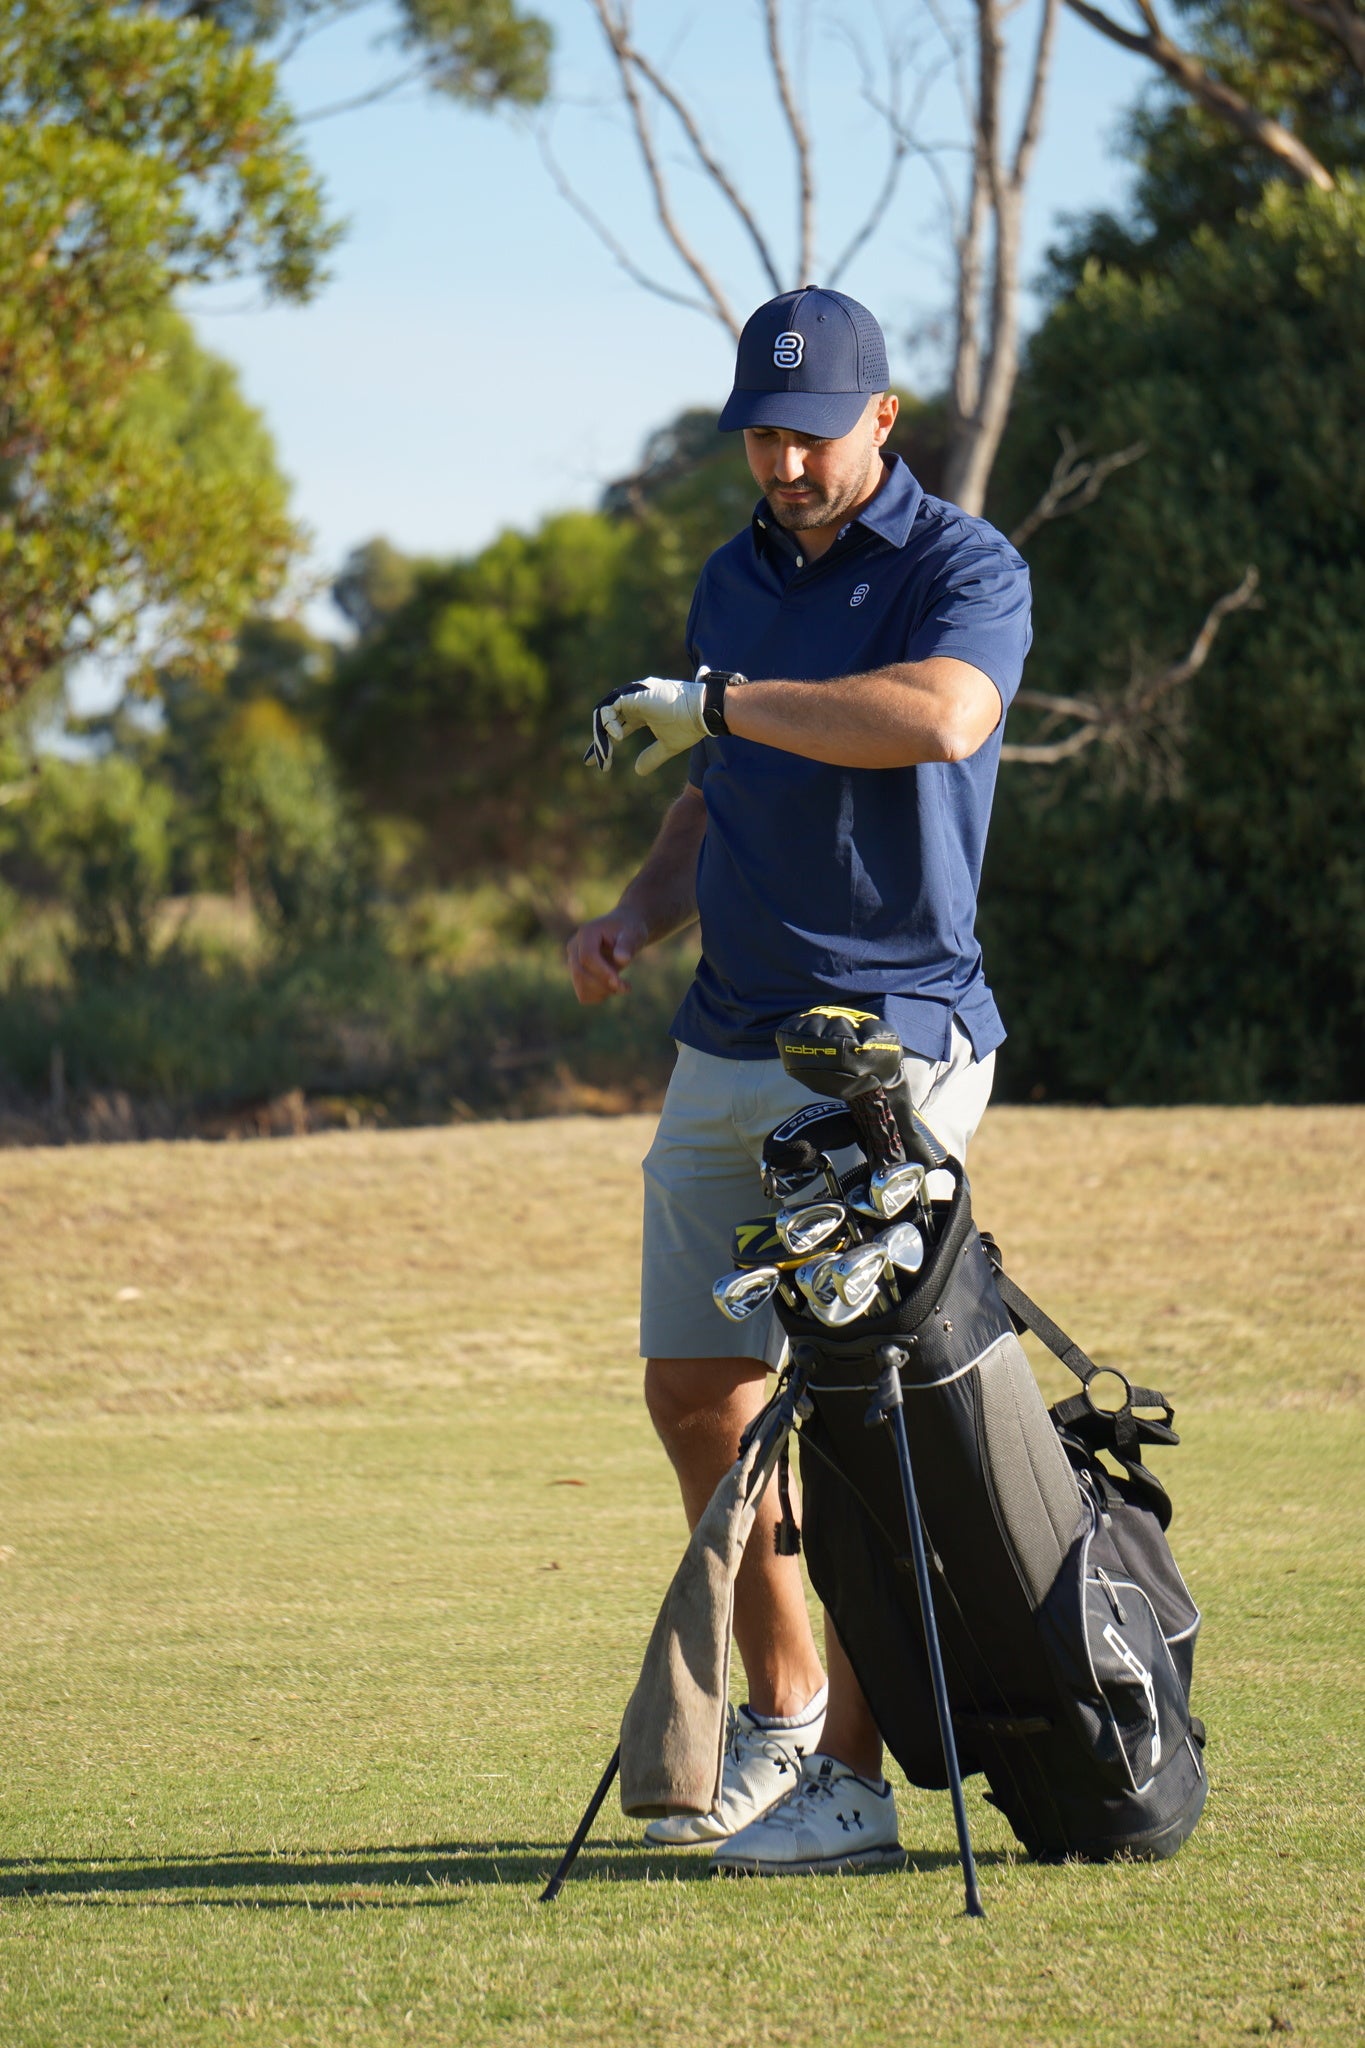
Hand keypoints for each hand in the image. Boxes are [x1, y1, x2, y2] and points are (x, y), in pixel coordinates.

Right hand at [566, 909, 648, 1003]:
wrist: (623, 932)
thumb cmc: (629, 931)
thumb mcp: (634, 933)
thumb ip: (628, 944)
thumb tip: (621, 959)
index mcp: (586, 933)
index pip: (587, 957)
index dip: (602, 972)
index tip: (621, 983)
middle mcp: (574, 947)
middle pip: (581, 973)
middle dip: (604, 985)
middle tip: (627, 987)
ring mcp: (573, 961)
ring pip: (581, 987)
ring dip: (603, 993)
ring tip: (623, 987)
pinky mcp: (577, 974)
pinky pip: (583, 994)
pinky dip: (599, 997)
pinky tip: (613, 989)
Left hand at [584, 675, 706, 775]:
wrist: (701, 713)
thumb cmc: (689, 726)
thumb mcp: (667, 746)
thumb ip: (652, 757)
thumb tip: (637, 771)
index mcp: (643, 712)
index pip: (618, 726)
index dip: (606, 742)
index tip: (598, 762)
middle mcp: (635, 702)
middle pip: (608, 721)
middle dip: (598, 741)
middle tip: (592, 762)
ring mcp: (633, 697)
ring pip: (604, 714)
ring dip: (601, 736)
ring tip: (605, 756)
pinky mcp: (633, 696)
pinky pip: (609, 709)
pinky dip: (609, 724)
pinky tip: (618, 739)